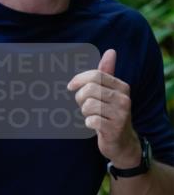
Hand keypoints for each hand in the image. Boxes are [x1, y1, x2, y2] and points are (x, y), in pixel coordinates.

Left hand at [67, 49, 140, 164]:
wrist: (122, 142)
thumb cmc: (111, 114)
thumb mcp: (111, 93)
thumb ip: (107, 73)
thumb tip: (111, 51)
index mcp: (122, 87)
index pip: (96, 75)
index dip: (79, 80)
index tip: (71, 87)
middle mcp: (123, 99)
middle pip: (90, 89)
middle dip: (80, 98)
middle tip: (84, 106)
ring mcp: (121, 114)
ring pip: (89, 105)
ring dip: (84, 112)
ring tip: (91, 116)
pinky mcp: (114, 129)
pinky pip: (91, 120)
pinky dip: (88, 123)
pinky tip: (94, 125)